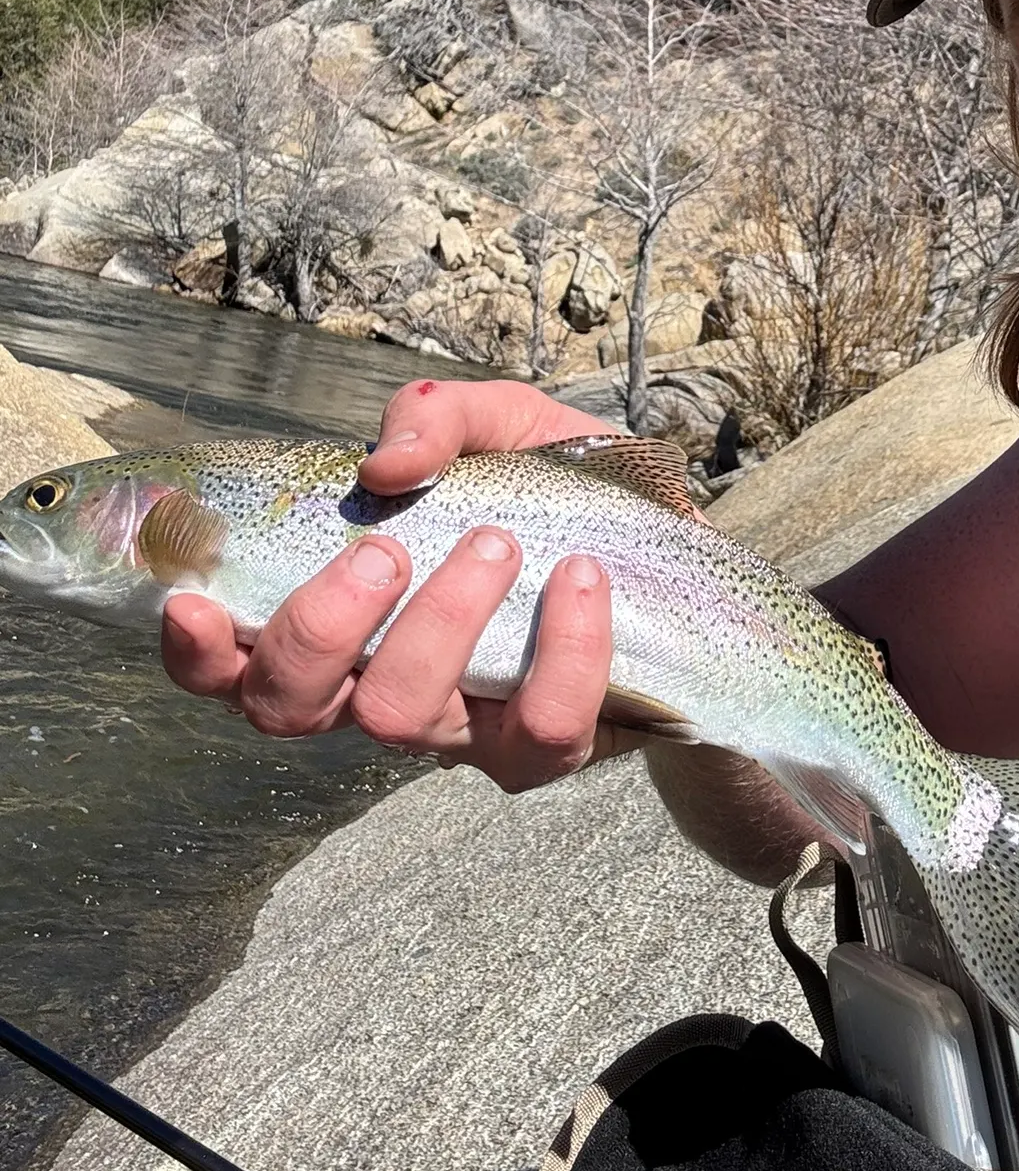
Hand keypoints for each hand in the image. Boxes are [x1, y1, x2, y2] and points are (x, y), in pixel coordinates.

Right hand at [160, 379, 648, 787]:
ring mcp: (462, 728)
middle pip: (291, 706)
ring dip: (440, 620)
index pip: (235, 661)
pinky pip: (539, 728)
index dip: (196, 651)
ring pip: (404, 718)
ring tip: (498, 543)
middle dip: (322, 624)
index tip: (193, 599)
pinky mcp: (545, 750)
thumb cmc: (560, 494)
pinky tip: (583, 579)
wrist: (672, 556)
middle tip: (387, 549)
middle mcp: (383, 683)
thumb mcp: (500, 426)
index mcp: (347, 616)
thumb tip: (386, 467)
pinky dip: (563, 648)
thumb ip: (435, 420)